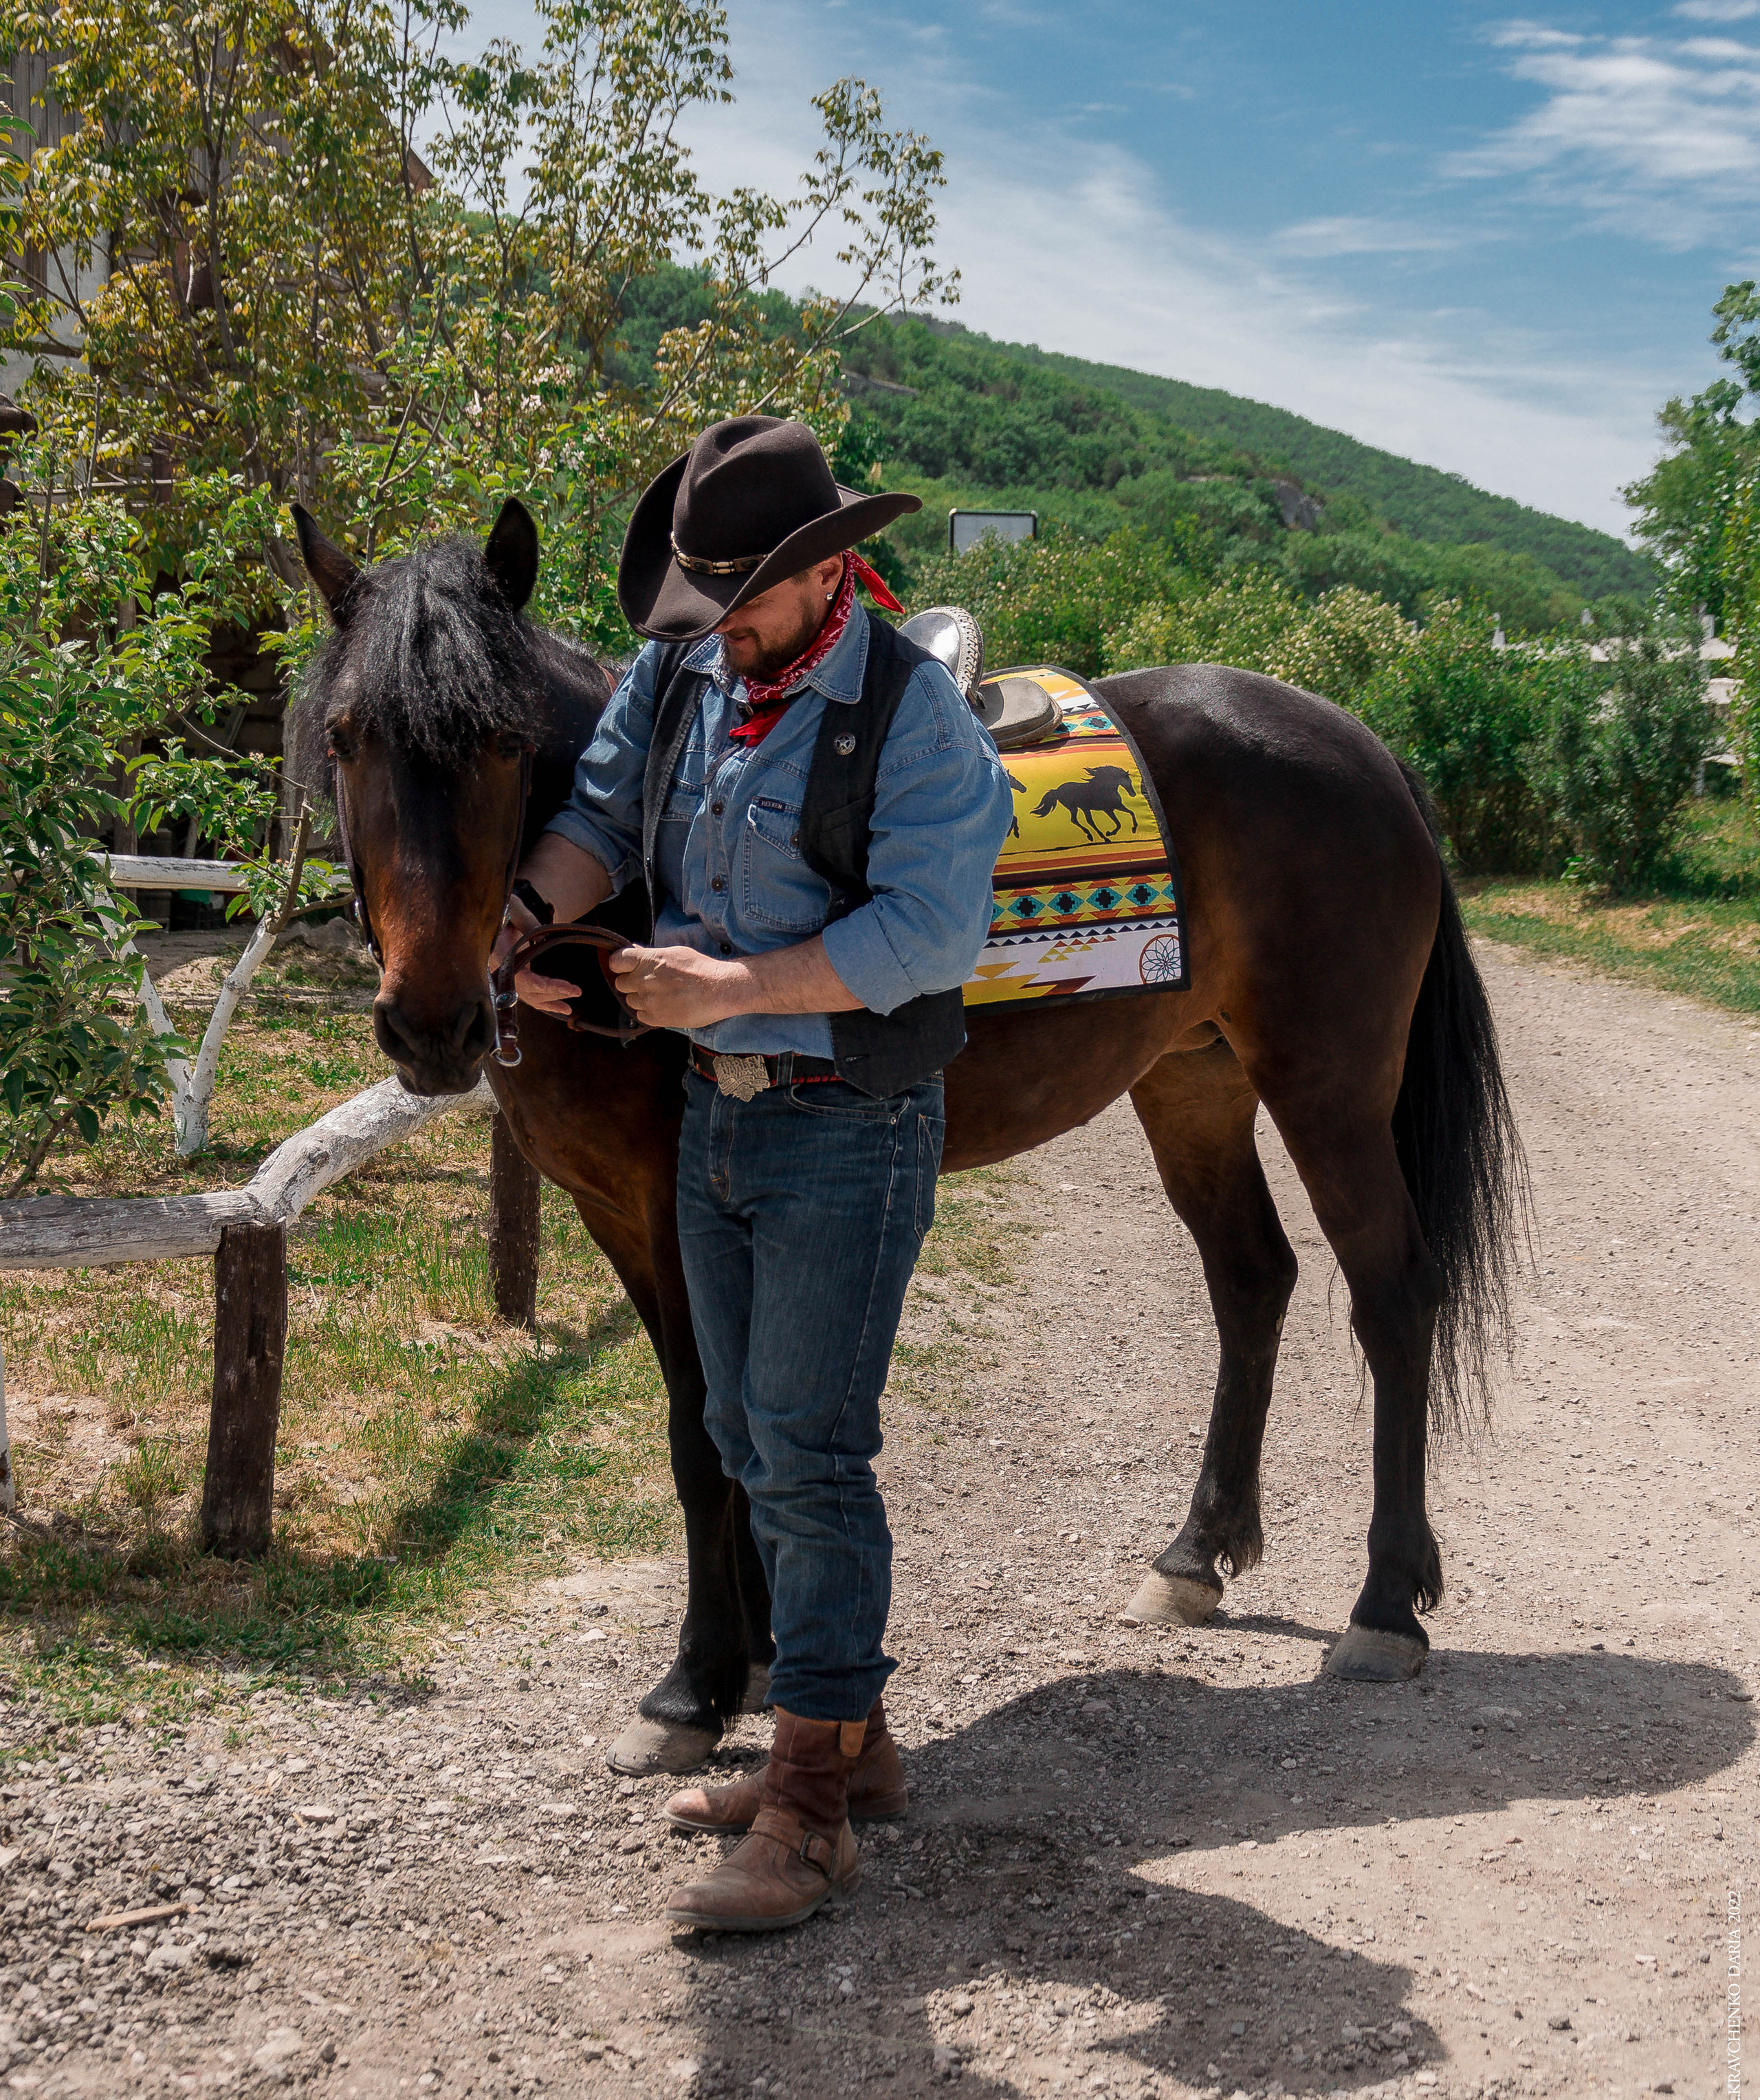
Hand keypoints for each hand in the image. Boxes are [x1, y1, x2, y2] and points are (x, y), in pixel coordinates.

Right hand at [490, 897, 581, 1019]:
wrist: (504, 915)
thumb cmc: (509, 910)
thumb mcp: (514, 909)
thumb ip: (525, 921)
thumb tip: (540, 936)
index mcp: (500, 954)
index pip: (518, 975)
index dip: (536, 984)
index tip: (555, 987)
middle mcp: (502, 970)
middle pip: (527, 990)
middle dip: (551, 993)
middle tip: (576, 991)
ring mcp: (510, 976)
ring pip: (530, 996)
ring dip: (551, 1002)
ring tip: (570, 1009)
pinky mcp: (518, 979)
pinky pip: (532, 996)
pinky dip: (547, 1002)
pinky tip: (564, 1008)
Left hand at [607, 942, 746, 1028]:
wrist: (719, 990)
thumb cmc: (700, 968)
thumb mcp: (675, 952)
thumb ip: (651, 955)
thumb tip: (635, 954)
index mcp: (647, 961)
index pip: (616, 961)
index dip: (620, 965)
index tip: (626, 967)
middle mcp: (643, 980)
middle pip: (621, 983)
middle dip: (632, 982)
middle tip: (649, 982)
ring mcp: (648, 1001)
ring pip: (630, 1000)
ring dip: (641, 998)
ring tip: (661, 995)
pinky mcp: (656, 1018)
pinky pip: (641, 1015)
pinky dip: (649, 1012)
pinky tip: (665, 1006)